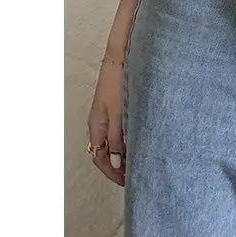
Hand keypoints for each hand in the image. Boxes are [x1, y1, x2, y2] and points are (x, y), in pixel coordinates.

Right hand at [87, 57, 125, 186]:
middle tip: (134, 175)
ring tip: (138, 161)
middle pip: (104, 152)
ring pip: (112, 142)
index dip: (112, 172)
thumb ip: (116, 138)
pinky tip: (139, 140)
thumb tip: (114, 162)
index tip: (126, 181)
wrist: (121, 55)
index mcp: (96, 126)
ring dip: (122, 154)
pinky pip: (118, 130)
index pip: (100, 158)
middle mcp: (99, 123)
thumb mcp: (118, 112)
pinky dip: (126, 141)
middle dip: (117, 166)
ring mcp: (107, 115)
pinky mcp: (116, 107)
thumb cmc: (118, 81)